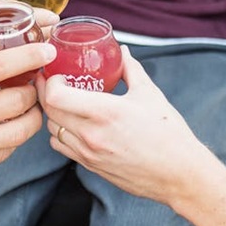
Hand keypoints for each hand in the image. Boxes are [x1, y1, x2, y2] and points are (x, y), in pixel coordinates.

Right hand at [0, 40, 54, 196]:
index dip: (30, 56)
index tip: (47, 49)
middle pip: (19, 99)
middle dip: (34, 89)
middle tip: (36, 82)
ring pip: (21, 131)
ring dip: (31, 116)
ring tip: (28, 107)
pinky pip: (6, 153)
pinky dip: (12, 139)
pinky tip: (6, 129)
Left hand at [36, 47, 203, 202]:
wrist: (179, 174)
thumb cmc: (168, 133)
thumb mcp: (149, 93)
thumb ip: (131, 69)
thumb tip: (122, 51)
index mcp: (105, 112)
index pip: (56, 97)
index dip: (50, 82)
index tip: (57, 74)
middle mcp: (92, 135)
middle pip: (49, 112)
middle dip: (46, 93)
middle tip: (51, 81)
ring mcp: (89, 154)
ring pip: (52, 131)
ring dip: (52, 114)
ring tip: (62, 102)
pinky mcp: (91, 167)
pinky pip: (62, 148)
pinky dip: (60, 134)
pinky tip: (72, 124)